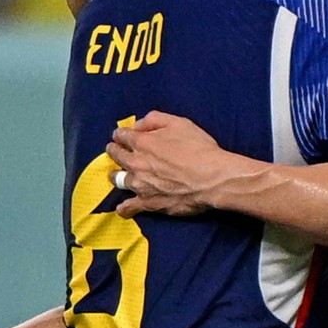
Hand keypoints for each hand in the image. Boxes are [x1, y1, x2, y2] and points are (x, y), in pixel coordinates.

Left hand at [107, 112, 264, 216]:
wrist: (212, 178)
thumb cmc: (200, 149)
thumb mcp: (180, 123)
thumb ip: (155, 120)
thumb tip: (138, 125)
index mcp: (142, 142)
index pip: (122, 136)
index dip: (121, 134)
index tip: (121, 135)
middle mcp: (136, 163)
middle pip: (116, 156)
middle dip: (114, 151)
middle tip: (115, 150)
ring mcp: (140, 184)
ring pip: (118, 180)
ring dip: (116, 175)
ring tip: (117, 175)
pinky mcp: (148, 203)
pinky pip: (128, 207)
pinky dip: (124, 207)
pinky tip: (123, 207)